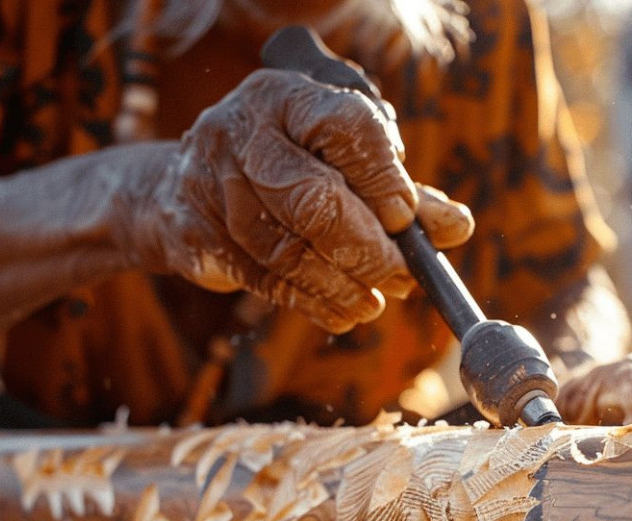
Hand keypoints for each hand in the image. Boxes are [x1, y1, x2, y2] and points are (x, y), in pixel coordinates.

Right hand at [132, 68, 472, 332]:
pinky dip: (310, 302)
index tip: (407, 218)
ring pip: (287, 248)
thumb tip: (456, 228)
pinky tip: (341, 312)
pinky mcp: (194, 232)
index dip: (383, 177)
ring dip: (341, 285)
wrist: (176, 187)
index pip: (345, 128)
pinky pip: (262, 278)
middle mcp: (243, 130)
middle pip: (313, 198)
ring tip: (374, 303)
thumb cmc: (283, 166)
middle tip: (402, 276)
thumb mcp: (341, 161)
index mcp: (288, 97)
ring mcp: (210, 180)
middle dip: (367, 248)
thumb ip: (400, 192)